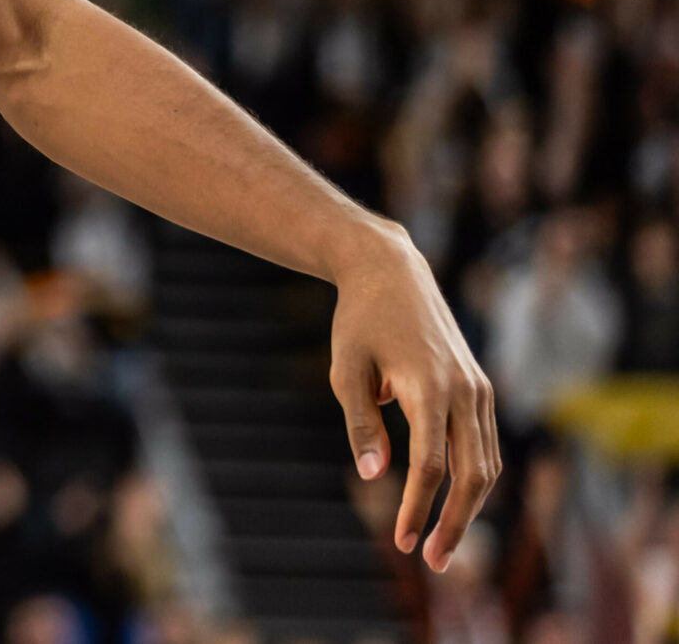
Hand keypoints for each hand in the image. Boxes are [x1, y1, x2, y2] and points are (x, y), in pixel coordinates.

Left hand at [327, 219, 499, 571]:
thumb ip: (361, 424)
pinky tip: (455, 503)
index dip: (417, 508)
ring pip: (487, 463)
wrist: (391, 270)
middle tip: (433, 563)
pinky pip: (485, 444)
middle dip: (456, 524)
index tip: (400, 542)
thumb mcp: (345, 370)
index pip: (432, 466)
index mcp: (431, 387)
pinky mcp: (480, 387)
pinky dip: (475, 478)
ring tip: (441, 544)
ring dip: (470, 507)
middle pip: (472, 474)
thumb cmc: (359, 321)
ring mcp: (479, 388)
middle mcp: (465, 391)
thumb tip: (376, 476)